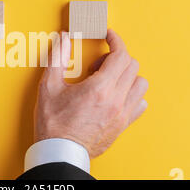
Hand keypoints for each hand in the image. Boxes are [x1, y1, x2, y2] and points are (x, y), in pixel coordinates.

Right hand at [34, 30, 148, 157]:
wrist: (60, 153)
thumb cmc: (53, 124)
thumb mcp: (49, 87)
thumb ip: (58, 59)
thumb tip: (63, 39)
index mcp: (99, 88)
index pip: (120, 55)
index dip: (115, 40)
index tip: (109, 36)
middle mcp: (116, 100)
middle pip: (132, 66)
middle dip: (116, 57)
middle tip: (98, 64)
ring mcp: (122, 114)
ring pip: (140, 84)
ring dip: (127, 75)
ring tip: (108, 80)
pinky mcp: (123, 125)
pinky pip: (140, 104)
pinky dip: (132, 94)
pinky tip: (116, 96)